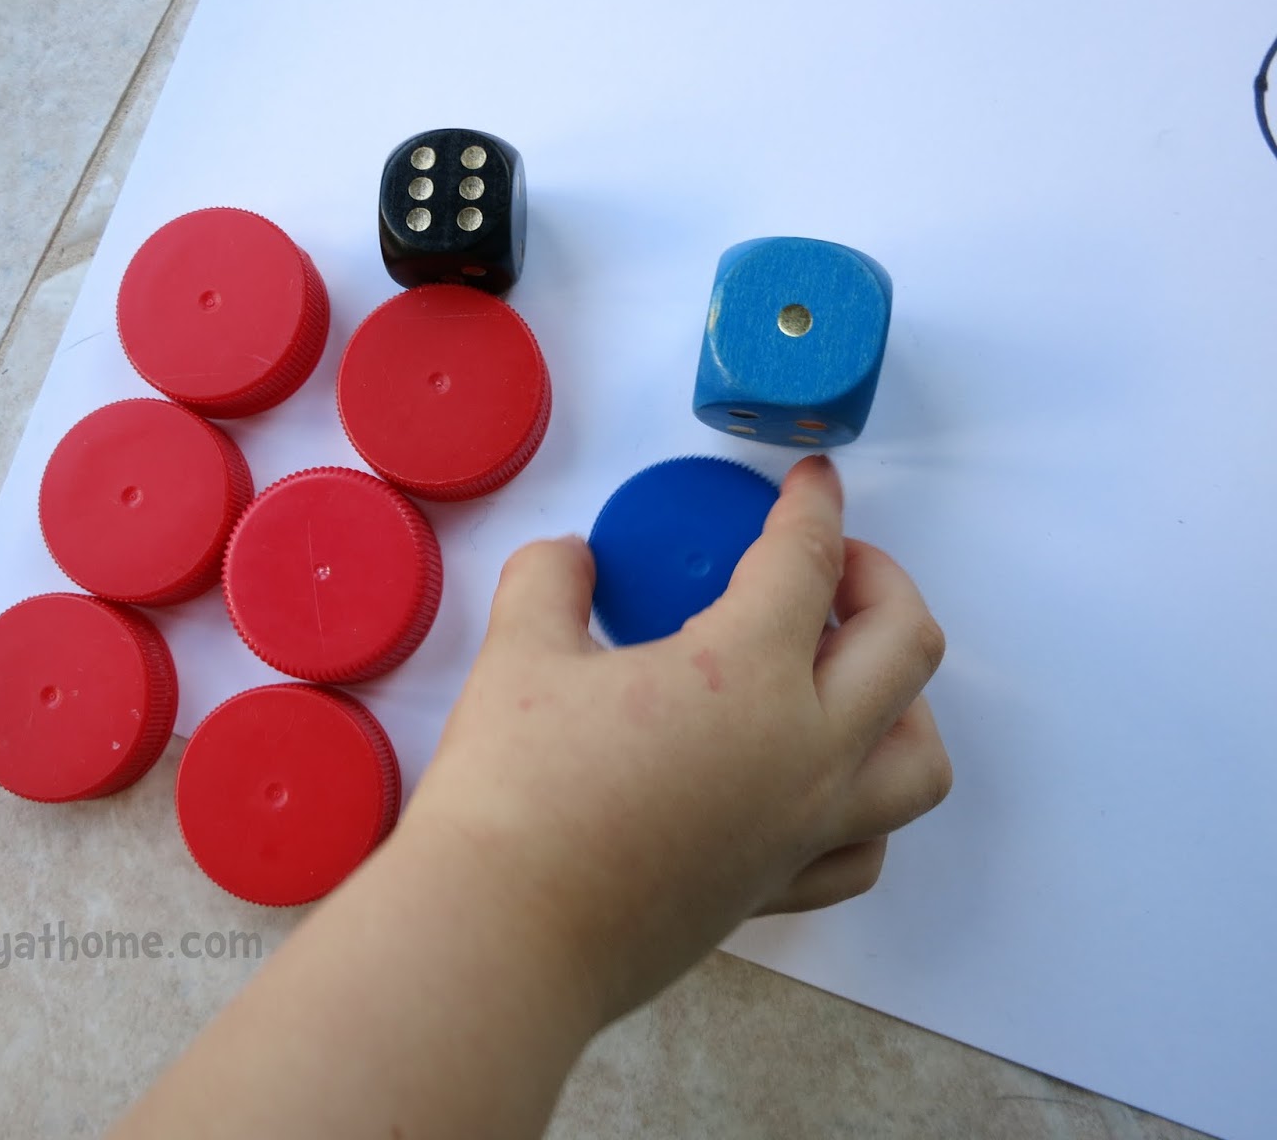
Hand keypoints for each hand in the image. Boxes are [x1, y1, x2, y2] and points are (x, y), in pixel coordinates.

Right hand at [403, 454, 950, 1022]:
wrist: (499, 935)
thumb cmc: (512, 793)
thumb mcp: (519, 656)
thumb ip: (552, 582)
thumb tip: (570, 560)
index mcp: (747, 674)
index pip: (807, 562)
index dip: (815, 505)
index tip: (815, 482)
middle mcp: (803, 752)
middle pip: (906, 647)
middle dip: (882, 582)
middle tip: (831, 566)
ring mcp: (800, 831)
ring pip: (918, 762)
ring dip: (903, 702)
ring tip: (846, 678)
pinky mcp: (773, 891)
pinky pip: (863, 848)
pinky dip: (863, 806)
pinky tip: (814, 782)